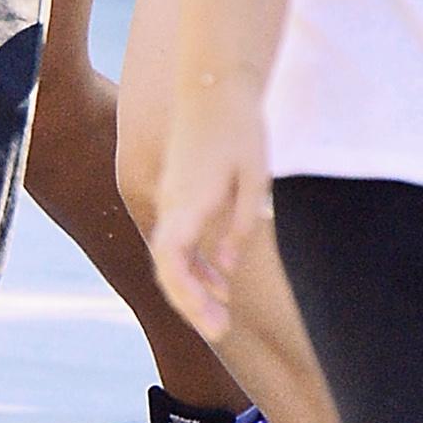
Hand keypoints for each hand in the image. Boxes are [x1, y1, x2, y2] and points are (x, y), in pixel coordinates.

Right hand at [149, 78, 268, 341]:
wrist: (212, 89)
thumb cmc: (238, 129)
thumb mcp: (255, 179)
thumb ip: (241, 226)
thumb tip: (224, 269)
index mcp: (187, 202)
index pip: (171, 261)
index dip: (187, 296)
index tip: (212, 321)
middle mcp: (171, 205)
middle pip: (168, 267)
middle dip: (191, 304)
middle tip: (222, 333)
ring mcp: (171, 201)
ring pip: (172, 257)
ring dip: (192, 289)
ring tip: (222, 320)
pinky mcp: (179, 198)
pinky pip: (179, 241)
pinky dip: (195, 267)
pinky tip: (219, 284)